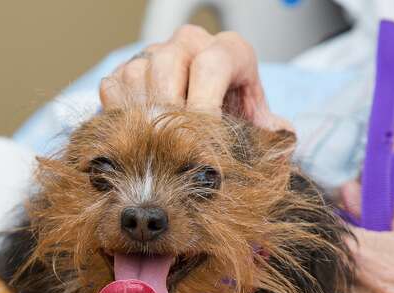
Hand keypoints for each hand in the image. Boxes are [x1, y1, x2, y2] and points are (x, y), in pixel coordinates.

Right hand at [99, 25, 291, 130]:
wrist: (208, 130)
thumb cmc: (236, 128)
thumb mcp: (260, 129)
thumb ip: (271, 134)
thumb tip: (280, 138)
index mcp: (228, 51)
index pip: (212, 64)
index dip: (205, 106)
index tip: (203, 141)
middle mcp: (191, 43)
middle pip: (168, 64)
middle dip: (170, 111)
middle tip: (173, 148)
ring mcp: (155, 53)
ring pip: (138, 74)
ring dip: (143, 115)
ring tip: (157, 147)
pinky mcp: (126, 70)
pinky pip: (114, 86)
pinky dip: (120, 114)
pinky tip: (137, 136)